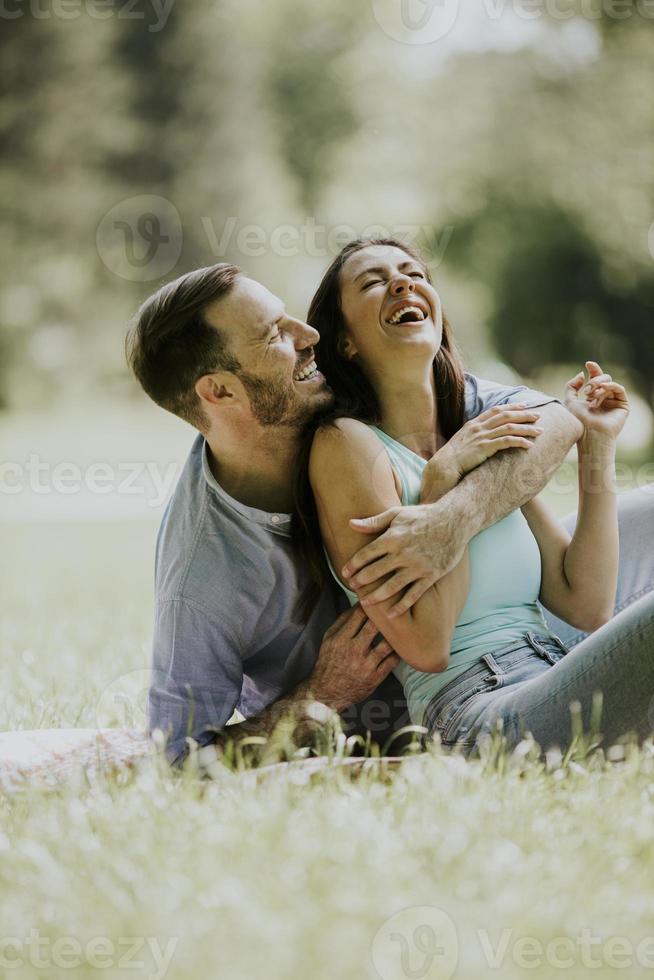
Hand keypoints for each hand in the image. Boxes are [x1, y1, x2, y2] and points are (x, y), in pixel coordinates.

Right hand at [309, 605, 398, 711]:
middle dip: (384, 616)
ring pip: (387, 644)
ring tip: (402, 628)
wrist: (327, 693)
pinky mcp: (375, 677)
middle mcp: (354, 650)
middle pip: (374, 626)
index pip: (359, 615)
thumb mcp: (328, 639)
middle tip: (393, 610)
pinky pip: (392, 661)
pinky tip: (402, 646)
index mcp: (341, 638)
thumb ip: (341, 621)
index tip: (378, 602)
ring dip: (395, 635)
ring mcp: (366, 665)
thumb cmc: (328, 662)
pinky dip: (398, 652)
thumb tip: (357, 604)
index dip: (370, 605)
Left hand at [342, 501, 464, 616]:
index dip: (353, 564)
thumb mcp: (397, 513)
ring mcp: (418, 566)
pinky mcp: (431, 575)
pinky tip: (391, 614)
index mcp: (393, 538)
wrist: (454, 521)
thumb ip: (374, 521)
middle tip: (351, 587)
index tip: (345, 572)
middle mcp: (403, 554)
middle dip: (360, 581)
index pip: (366, 554)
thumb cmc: (423, 516)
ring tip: (365, 602)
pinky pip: (414, 594)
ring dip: (376, 596)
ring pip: (392, 586)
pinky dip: (402, 606)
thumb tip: (350, 523)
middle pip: (375, 572)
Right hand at [420, 403, 543, 501]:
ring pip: (509, 427)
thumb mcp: (463, 441)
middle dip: (524, 414)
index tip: (524, 406)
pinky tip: (529, 445)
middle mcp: (479, 427)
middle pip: (506, 416)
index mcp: (473, 423)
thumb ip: (474, 435)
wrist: (443, 466)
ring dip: (526, 428)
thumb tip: (484, 436)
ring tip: (540, 431)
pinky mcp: (485, 448)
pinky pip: (507, 442)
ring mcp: (482, 437)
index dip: (511, 407)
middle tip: (538, 415)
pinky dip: (520, 442)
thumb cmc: (453, 457)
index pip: (496, 410)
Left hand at [564, 361, 629, 441]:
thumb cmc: (578, 422)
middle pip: (603, 378)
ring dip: (599, 386)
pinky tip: (601, 391)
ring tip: (591, 396)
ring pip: (609, 383)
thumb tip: (582, 374)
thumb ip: (571, 386)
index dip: (593, 369)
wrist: (589, 434)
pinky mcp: (623, 405)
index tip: (587, 364)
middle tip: (586, 390)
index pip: (595, 378)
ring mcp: (614, 402)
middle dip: (594, 380)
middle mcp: (604, 398)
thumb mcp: (569, 401)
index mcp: (592, 397)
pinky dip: (610, 387)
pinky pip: (619, 389)